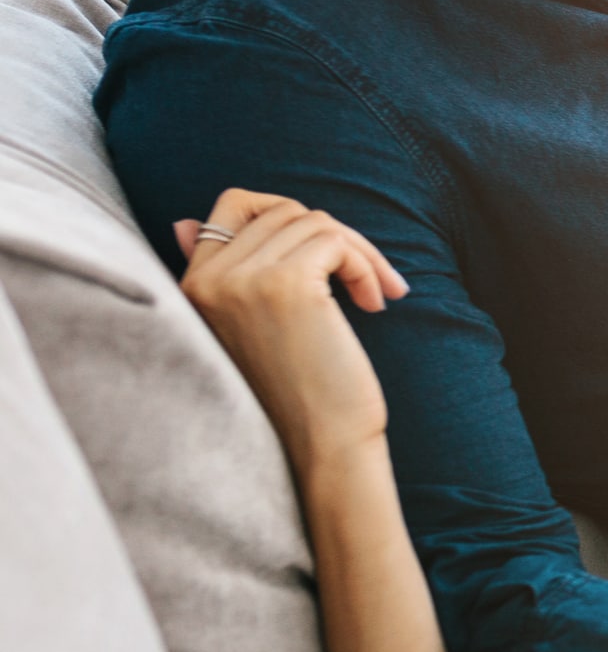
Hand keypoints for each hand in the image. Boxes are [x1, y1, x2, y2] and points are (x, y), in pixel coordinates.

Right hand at [176, 188, 408, 463]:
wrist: (322, 447)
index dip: (289, 217)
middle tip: (371, 281)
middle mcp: (210, 279)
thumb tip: (186, 222)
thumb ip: (222, 276)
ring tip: (377, 297)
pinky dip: (367, 265)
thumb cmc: (298, 395)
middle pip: (285, 211)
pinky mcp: (286, 284)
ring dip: (361, 255)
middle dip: (338, 238)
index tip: (327, 256)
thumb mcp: (248, 330)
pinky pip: (337, 242)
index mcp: (192, 287)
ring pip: (317, 223)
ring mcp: (244, 279)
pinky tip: (376, 303)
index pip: (233, 205)